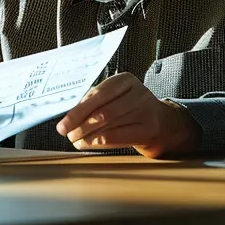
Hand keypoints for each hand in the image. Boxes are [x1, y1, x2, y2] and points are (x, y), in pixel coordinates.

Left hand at [55, 73, 198, 158]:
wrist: (162, 122)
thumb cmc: (129, 109)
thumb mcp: (114, 98)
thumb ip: (93, 103)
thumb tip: (67, 119)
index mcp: (125, 80)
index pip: (97, 95)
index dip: (77, 111)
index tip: (62, 125)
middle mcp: (137, 93)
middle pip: (102, 112)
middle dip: (80, 126)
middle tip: (68, 135)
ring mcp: (145, 111)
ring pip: (109, 125)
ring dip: (87, 136)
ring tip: (76, 141)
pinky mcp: (148, 128)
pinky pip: (118, 136)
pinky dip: (100, 142)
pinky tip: (89, 144)